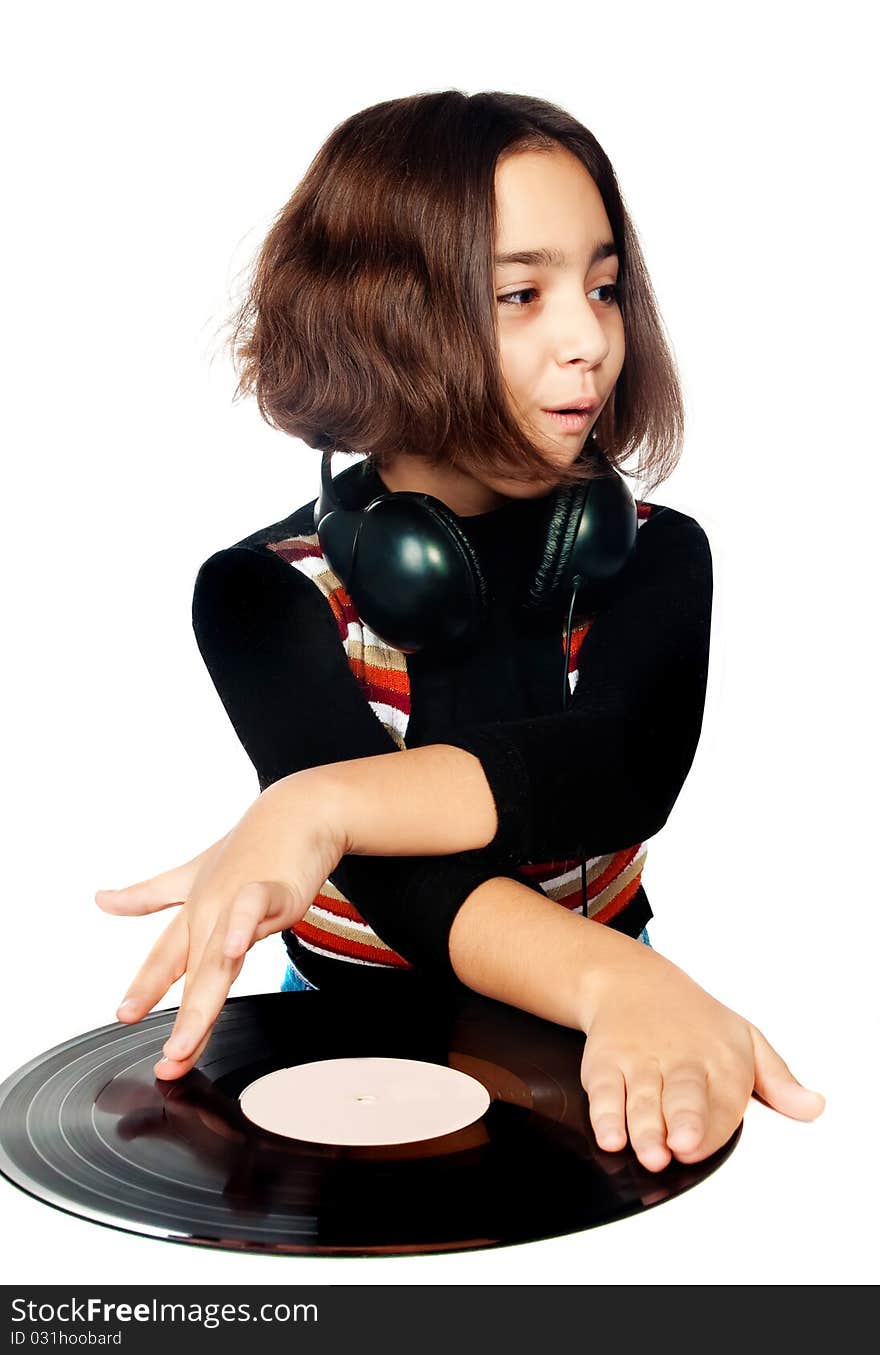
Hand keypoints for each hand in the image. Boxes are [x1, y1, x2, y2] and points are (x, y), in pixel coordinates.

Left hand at [95, 772, 345, 1080]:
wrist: (299, 810)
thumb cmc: (251, 844)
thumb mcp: (193, 873)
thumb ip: (149, 894)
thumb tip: (100, 899)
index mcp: (194, 914)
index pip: (165, 959)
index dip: (144, 988)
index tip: (124, 1017)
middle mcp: (210, 912)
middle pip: (193, 975)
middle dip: (182, 1022)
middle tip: (170, 1062)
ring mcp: (237, 901)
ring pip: (218, 959)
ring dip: (202, 1002)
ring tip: (188, 1039)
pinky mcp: (273, 889)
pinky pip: (252, 909)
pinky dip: (241, 927)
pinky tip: (232, 949)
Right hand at [579, 946, 824, 1171]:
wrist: (633, 981)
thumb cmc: (695, 1020)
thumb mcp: (746, 1039)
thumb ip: (779, 1080)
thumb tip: (813, 1107)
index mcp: (721, 1059)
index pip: (724, 1101)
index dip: (713, 1129)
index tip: (702, 1147)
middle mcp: (681, 1060)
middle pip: (683, 1094)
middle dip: (683, 1121)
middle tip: (682, 1144)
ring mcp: (641, 1061)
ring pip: (642, 1098)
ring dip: (645, 1128)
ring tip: (651, 1152)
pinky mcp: (606, 1062)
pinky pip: (604, 1090)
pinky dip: (605, 1114)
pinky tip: (611, 1135)